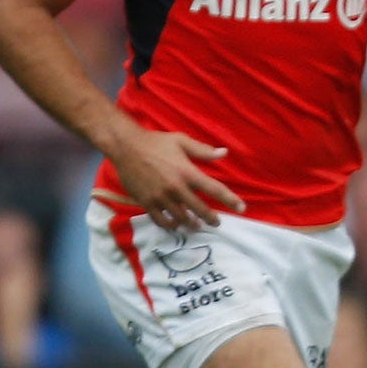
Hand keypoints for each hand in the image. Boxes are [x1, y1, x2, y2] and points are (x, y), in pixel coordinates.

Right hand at [111, 125, 243, 230]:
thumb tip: (224, 153)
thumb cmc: (155, 142)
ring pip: (181, 218)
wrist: (125, 146)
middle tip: (216, 223)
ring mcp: (160, 196)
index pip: (214, 189)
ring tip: (197, 226)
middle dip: (211, 219)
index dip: (230, 200)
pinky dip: (170, 225)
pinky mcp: (146, 202)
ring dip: (191, 224)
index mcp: (187, 172)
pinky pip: (160, 220)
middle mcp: (176, 187)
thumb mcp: (181, 141)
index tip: (242, 208)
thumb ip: (203, 150)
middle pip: (200, 209)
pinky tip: (175, 225)